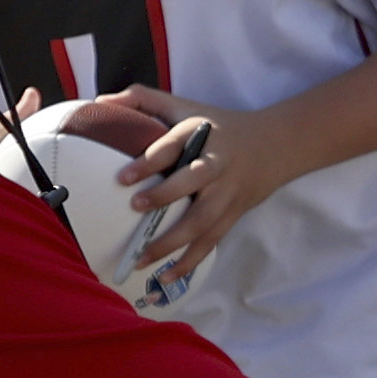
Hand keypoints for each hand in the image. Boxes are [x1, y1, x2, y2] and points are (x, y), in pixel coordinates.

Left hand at [73, 85, 284, 289]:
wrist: (276, 144)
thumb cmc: (220, 125)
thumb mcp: (186, 106)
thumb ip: (143, 100)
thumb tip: (100, 103)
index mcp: (201, 134)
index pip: (174, 146)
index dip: (149, 161)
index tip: (122, 178)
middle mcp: (216, 164)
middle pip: (194, 182)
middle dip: (166, 195)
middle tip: (137, 206)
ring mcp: (227, 193)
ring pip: (202, 220)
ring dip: (173, 240)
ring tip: (142, 257)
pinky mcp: (232, 215)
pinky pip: (210, 242)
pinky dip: (189, 262)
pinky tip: (166, 277)